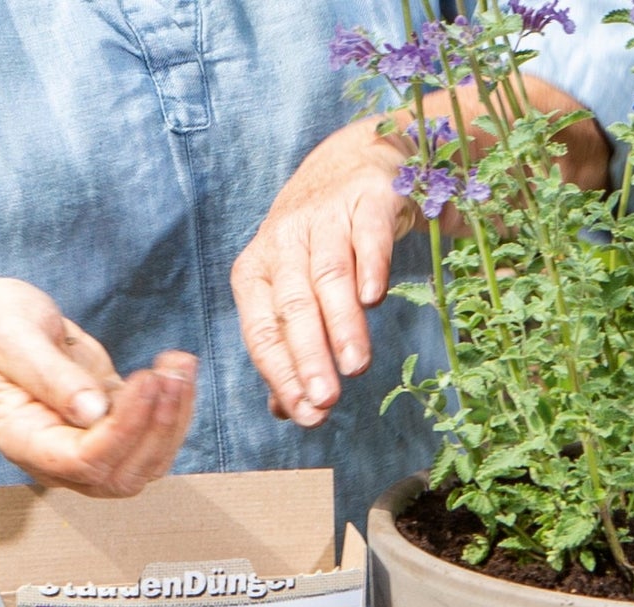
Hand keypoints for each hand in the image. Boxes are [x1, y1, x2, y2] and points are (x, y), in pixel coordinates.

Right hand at [0, 277, 196, 496]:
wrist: (0, 328)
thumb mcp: (11, 337)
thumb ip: (48, 375)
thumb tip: (94, 413)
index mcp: (24, 442)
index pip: (83, 461)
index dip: (122, 429)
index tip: (144, 380)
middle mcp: (59, 461)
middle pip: (122, 475)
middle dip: (157, 429)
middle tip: (170, 375)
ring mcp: (91, 452)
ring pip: (148, 463)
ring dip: (174, 419)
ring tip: (180, 367)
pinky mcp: (117, 434)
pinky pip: (156, 439)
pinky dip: (177, 407)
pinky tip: (178, 366)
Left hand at [231, 119, 416, 428]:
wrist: (353, 163)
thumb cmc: (320, 243)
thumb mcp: (295, 291)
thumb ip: (290, 348)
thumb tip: (287, 410)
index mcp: (258, 271)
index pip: (263, 330)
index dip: (282, 373)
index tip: (305, 414)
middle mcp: (284, 243)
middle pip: (293, 307)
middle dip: (308, 356)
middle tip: (325, 401)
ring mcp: (324, 219)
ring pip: (328, 275)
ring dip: (341, 324)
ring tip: (356, 368)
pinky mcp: (366, 201)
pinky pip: (366, 235)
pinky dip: (370, 264)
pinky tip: (375, 299)